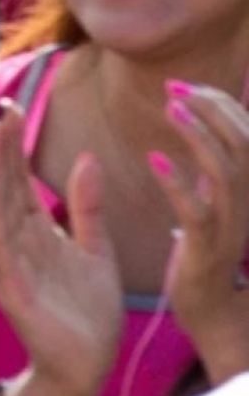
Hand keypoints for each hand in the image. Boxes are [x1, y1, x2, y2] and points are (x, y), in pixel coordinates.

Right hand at [0, 102, 118, 395]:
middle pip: (5, 185)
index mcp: (35, 229)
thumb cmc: (88, 312)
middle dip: (1, 149)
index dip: (14, 146)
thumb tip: (88, 158)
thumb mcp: (96, 250)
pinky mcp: (12, 286)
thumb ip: (87, 206)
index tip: (12, 109)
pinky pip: (1, 247)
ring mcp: (10, 262)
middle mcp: (17, 239)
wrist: (89, 364)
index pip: (19, 178)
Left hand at [151, 82, 248, 382]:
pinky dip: (178, 183)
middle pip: (246, 148)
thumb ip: (217, 163)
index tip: (187, 85)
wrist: (214, 310)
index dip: (222, 104)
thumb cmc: (210, 247)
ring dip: (200, 137)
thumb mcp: (219, 200)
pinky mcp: (207, 251)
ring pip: (228, 176)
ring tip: (171, 109)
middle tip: (174, 87)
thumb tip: (203, 114)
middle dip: (214, 110)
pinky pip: (198, 214)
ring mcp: (233, 230)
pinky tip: (155, 158)